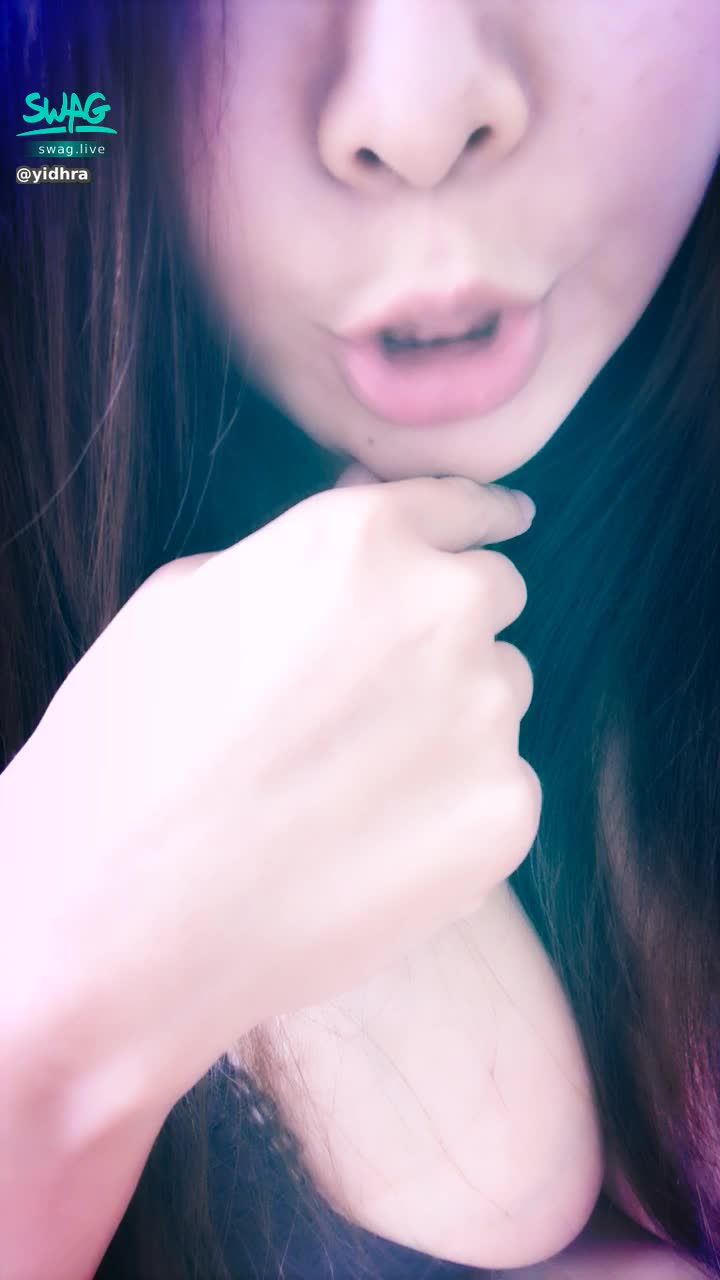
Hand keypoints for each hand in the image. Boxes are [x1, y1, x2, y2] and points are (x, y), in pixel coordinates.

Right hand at [23, 467, 539, 1110]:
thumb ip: (290, 565)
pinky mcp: (506, 815)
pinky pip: (498, 787)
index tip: (502, 525)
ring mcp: (486, 716)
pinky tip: (377, 846)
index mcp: (359, 541)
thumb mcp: (182, 608)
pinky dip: (455, 807)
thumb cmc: (127, 753)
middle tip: (384, 693)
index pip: (461, 506)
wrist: (127, 921)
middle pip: (493, 597)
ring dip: (455, 717)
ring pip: (500, 696)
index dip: (479, 518)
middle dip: (451, 628)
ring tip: (362, 784)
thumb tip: (352, 566)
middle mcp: (443, 611)